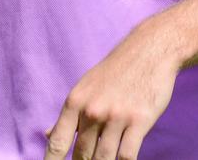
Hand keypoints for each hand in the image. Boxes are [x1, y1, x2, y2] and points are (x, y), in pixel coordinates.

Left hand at [44, 21, 178, 159]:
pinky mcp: (139, 120)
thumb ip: (70, 114)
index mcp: (76, 101)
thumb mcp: (87, 86)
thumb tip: (47, 135)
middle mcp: (93, 110)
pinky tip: (123, 159)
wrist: (150, 49)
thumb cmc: (116, 70)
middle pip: (81, 155)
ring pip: (103, 159)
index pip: (57, 142)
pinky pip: (127, 156)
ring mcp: (116, 116)